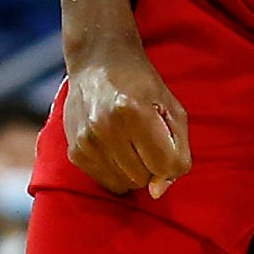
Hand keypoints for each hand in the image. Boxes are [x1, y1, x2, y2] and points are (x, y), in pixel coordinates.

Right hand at [60, 47, 187, 197]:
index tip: (168, 143)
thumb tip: (157, 192)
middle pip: (146, 178)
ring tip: (130, 142)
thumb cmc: (142, 85)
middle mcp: (105, 128)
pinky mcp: (75, 152)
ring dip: (135, 170)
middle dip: (153, 165)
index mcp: (134, 112)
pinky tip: (115, 147)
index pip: (167, 165)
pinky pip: (106, 181)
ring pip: (126, 184)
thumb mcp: (173, 108)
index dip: (174, 160)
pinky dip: (117, 171)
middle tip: (147, 138)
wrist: (97, 62)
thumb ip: (178, 151)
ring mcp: (86, 141)